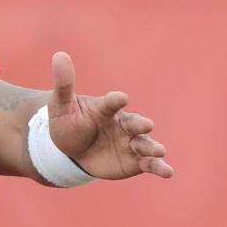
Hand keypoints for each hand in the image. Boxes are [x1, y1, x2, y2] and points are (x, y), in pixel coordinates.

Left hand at [48, 51, 172, 180]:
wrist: (74, 150)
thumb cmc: (69, 124)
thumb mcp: (61, 106)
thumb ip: (64, 85)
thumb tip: (59, 55)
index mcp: (105, 109)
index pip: (111, 102)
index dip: (115, 100)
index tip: (121, 97)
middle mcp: (122, 124)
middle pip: (133, 123)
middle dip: (140, 124)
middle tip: (147, 125)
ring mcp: (130, 142)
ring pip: (144, 143)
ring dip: (152, 147)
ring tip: (160, 151)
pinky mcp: (135, 161)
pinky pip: (148, 163)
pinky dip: (158, 167)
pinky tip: (168, 172)